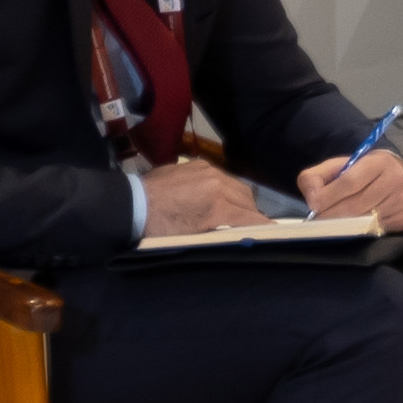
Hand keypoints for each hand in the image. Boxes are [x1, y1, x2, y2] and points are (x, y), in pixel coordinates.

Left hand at [139, 157, 263, 236]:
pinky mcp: (198, 164)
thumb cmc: (158, 228)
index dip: (264, 227)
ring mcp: (208, 170)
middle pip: (249, 199)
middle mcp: (219, 182)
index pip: (252, 217)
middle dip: (252, 213)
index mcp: (218, 205)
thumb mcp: (191, 239)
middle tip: (249, 226)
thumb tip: (241, 237)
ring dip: (239, 199)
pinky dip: (224, 188)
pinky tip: (215, 196)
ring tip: (232, 211)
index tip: (274, 233)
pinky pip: (222, 176)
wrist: (129, 204)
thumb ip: (221, 236)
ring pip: (237, 185)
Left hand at [296, 143, 402, 231]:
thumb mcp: (339, 165)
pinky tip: (354, 224)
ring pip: (363, 221)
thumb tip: (312, 200)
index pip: (349, 182)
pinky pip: (373, 230)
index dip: (327, 197)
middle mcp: (395, 180)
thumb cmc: (364, 172)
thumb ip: (316, 177)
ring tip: (333, 222)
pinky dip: (358, 230)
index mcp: (378, 162)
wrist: (401, 176)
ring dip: (343, 225)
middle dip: (331, 215)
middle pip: (355, 206)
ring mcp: (402, 201)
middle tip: (318, 220)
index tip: (314, 206)